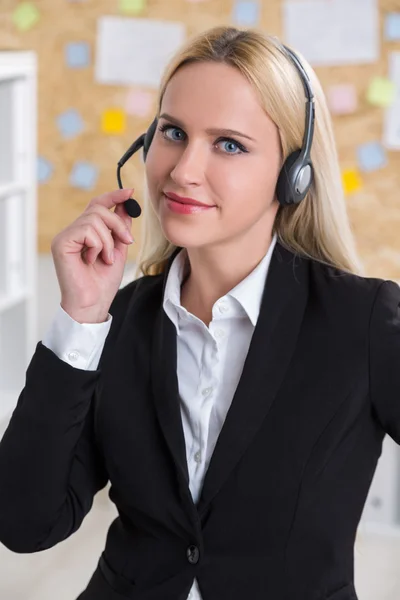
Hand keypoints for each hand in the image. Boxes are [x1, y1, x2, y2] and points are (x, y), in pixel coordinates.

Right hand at [51, 188, 134, 322]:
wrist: (93, 303)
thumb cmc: (103, 282)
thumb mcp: (118, 250)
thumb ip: (120, 228)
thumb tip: (126, 205)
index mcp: (85, 232)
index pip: (97, 205)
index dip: (113, 196)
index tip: (130, 192)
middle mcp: (73, 231)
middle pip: (98, 209)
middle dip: (118, 224)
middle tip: (127, 242)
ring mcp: (65, 236)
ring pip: (94, 219)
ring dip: (108, 241)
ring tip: (106, 259)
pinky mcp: (62, 243)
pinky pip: (87, 230)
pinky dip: (98, 245)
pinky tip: (93, 260)